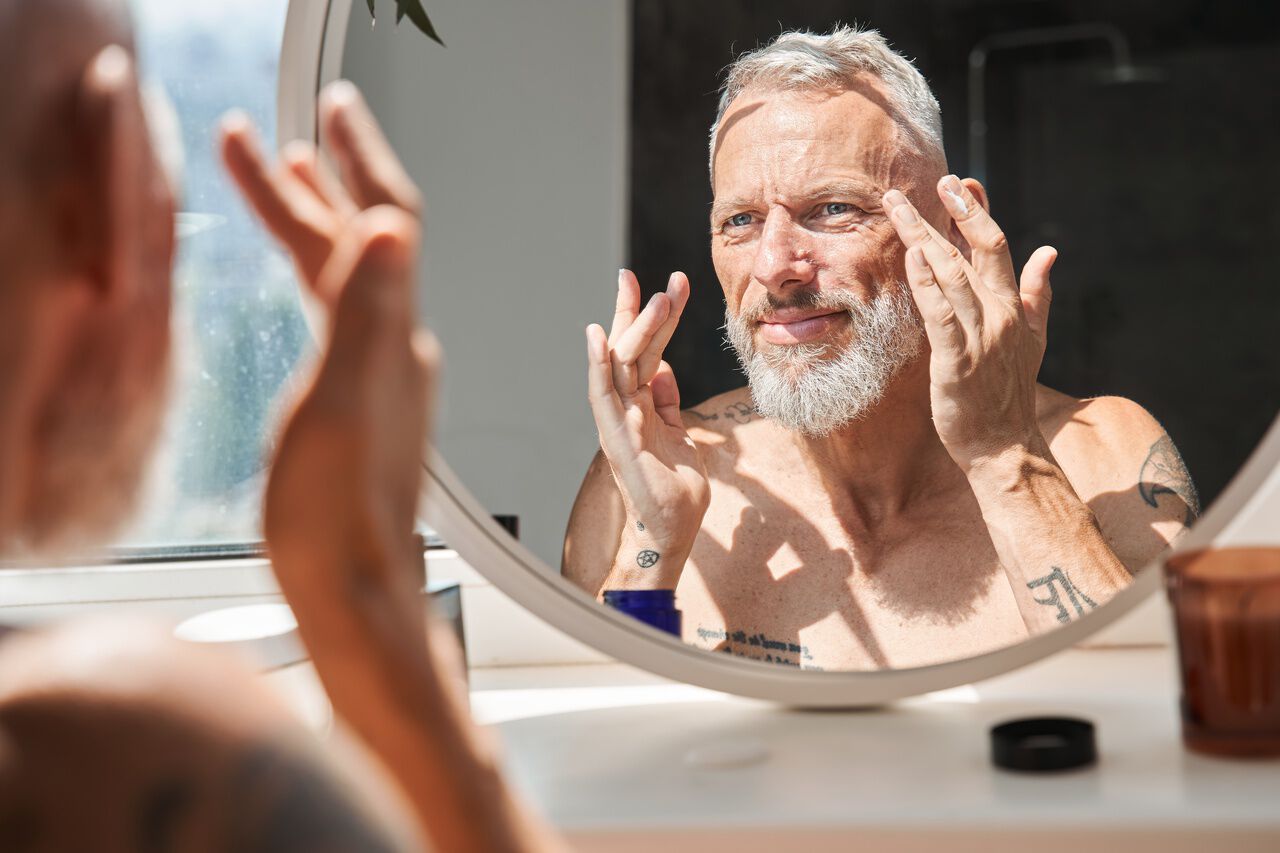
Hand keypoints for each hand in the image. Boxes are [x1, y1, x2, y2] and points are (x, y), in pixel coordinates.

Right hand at [220, 80, 435, 656]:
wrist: (357, 588)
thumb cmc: (338, 514)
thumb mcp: (342, 402)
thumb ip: (365, 311)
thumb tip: (393, 227)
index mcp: (393, 335)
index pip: (381, 220)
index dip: (352, 158)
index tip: (327, 105)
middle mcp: (398, 345)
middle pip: (365, 238)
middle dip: (326, 176)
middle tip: (294, 125)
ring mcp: (383, 372)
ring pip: (351, 273)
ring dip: (321, 219)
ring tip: (292, 173)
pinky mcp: (364, 400)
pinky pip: (343, 313)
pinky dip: (320, 273)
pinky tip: (308, 277)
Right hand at [586, 270, 708, 584]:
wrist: (671, 531)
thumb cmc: (675, 489)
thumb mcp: (680, 434)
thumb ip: (668, 403)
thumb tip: (666, 371)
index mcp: (641, 404)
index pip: (646, 351)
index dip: (655, 318)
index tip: (670, 284)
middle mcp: (625, 408)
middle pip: (629, 349)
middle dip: (640, 310)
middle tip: (656, 277)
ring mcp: (618, 422)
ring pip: (621, 364)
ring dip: (634, 328)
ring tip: (651, 296)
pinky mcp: (618, 440)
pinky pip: (604, 398)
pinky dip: (599, 367)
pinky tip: (598, 338)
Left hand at [883, 177, 1057, 469]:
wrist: (1004, 445)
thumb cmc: (1008, 393)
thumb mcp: (1033, 339)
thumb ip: (1038, 294)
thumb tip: (1049, 252)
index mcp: (1011, 306)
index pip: (995, 247)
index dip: (976, 212)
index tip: (959, 183)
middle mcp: (998, 314)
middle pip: (970, 253)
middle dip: (944, 214)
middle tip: (921, 183)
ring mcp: (979, 336)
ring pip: (951, 276)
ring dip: (924, 239)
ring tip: (900, 209)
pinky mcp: (957, 361)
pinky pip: (940, 316)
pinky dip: (927, 285)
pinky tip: (912, 259)